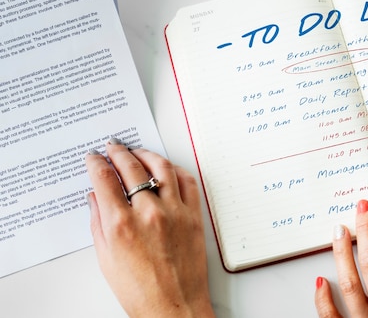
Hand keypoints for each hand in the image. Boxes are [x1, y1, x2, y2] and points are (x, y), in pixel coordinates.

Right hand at [85, 138, 214, 317]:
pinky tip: (166, 167)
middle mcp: (148, 213)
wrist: (174, 307)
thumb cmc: (140, 291)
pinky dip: (175, 169)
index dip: (96, 163)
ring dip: (146, 154)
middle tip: (113, 146)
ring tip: (137, 151)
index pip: (104, 179)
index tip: (93, 157)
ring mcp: (174, 212)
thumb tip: (95, 197)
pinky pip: (187, 181)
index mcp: (121, 225)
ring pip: (161, 167)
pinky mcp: (194, 216)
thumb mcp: (106, 259)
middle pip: (131, 167)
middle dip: (118, 152)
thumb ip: (98, 223)